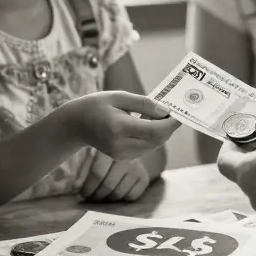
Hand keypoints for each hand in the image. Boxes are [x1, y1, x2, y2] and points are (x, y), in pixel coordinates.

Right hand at [62, 91, 180, 159]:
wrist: (75, 124)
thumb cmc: (96, 105)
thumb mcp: (118, 97)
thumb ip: (143, 104)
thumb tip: (165, 110)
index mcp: (119, 128)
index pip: (154, 130)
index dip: (170, 123)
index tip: (180, 114)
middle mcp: (121, 145)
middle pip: (156, 140)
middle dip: (169, 128)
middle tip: (176, 113)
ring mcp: (121, 154)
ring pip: (153, 146)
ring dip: (162, 133)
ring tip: (164, 116)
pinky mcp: (122, 158)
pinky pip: (145, 149)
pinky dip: (152, 138)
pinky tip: (151, 125)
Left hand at [77, 151, 151, 201]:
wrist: (135, 148)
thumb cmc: (108, 156)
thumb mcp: (95, 157)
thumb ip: (84, 172)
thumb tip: (75, 188)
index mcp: (111, 150)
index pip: (97, 173)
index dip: (88, 187)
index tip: (81, 195)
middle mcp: (126, 159)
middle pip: (108, 186)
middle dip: (96, 195)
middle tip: (90, 198)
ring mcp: (136, 169)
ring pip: (118, 194)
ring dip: (107, 199)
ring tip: (102, 196)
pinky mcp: (144, 179)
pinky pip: (130, 197)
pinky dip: (122, 199)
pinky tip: (117, 194)